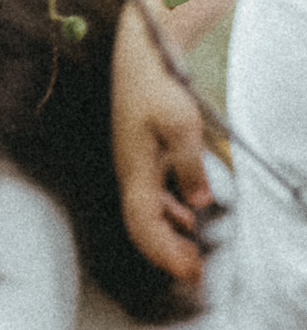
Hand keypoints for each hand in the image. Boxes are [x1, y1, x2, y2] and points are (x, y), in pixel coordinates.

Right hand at [111, 0, 215, 286]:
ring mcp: (135, 166)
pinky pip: (152, 196)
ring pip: (147, 215)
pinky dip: (170, 213)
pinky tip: (187, 217)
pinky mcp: (144, 156)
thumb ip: (191, 167)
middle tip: (194, 273)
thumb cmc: (158, 87)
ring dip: (169, 237)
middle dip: (167, 254)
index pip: (144, 226)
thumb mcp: (181, 126)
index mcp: (134, 171)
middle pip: (143, 228)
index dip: (164, 253)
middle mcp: (130, 174)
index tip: (189, 270)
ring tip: (191, 254)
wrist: (141, 56)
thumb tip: (200, 204)